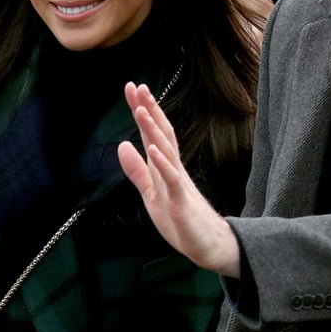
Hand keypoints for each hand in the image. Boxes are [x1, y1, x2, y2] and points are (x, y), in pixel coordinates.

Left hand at [117, 82, 240, 276]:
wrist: (209, 244)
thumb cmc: (181, 218)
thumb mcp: (151, 193)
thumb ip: (137, 170)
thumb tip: (122, 145)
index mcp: (165, 166)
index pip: (153, 132)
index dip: (142, 110)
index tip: (132, 88)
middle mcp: (173, 168)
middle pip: (162, 133)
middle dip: (150, 110)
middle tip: (139, 87)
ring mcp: (178, 183)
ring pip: (166, 150)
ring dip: (154, 130)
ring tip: (143, 110)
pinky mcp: (181, 201)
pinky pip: (172, 179)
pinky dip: (163, 163)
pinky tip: (153, 149)